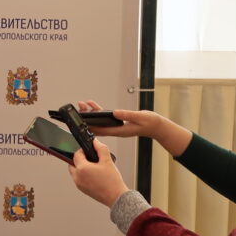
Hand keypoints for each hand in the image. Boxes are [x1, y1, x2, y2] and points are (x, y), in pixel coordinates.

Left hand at [68, 139, 129, 206]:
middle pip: (73, 163)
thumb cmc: (112, 181)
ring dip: (81, 167)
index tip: (90, 151)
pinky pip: (78, 178)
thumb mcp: (108, 161)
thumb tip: (95, 141)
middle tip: (91, 159)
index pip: (76, 154)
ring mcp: (79, 184)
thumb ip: (100, 148)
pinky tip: (94, 175)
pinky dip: (83, 175)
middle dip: (80, 159)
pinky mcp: (82, 189)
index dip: (83, 150)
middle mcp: (77, 177)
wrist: (116, 197)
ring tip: (93, 167)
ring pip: (75, 171)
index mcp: (82, 169)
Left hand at [76, 100, 192, 156]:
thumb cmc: (150, 123)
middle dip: (87, 119)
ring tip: (82, 105)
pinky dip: (98, 112)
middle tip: (78, 110)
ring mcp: (117, 126)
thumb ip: (127, 115)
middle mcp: (116, 130)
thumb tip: (115, 113)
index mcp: (120, 131)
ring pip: (100, 122)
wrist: (156, 126)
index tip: (82, 123)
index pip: (102, 130)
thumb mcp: (139, 117)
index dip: (91, 127)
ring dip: (91, 114)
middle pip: (98, 126)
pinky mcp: (118, 122)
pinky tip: (92, 105)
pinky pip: (105, 118)